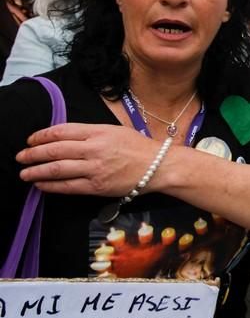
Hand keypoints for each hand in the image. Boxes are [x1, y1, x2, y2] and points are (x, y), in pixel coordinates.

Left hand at [15, 123, 159, 196]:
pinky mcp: (98, 186)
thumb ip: (90, 133)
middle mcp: (94, 149)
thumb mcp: (114, 131)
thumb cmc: (139, 147)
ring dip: (37, 171)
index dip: (42, 135)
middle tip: (21, 157)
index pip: (62, 131)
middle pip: (55, 150)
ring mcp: (95, 168)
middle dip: (33, 154)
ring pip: (58, 169)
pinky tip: (42, 185)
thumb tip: (65, 139)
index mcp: (98, 132)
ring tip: (25, 173)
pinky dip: (51, 185)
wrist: (159, 166)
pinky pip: (68, 186)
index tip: (31, 139)